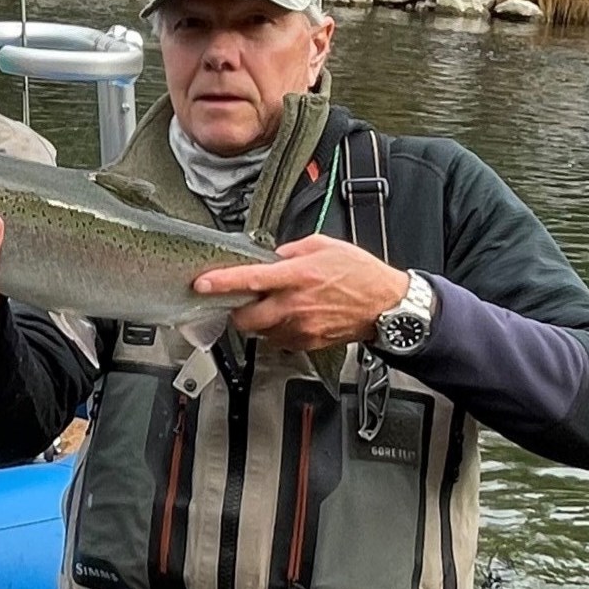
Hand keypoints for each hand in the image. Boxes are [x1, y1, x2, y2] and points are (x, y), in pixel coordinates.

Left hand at [193, 235, 410, 352]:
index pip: (250, 280)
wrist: (387, 306)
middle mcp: (295, 304)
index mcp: (297, 276)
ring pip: (261, 332)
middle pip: (246, 318)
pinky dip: (278, 330)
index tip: (202, 283)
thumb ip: (292, 250)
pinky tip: (292, 317)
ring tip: (276, 306)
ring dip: (260, 321)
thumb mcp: (325, 246)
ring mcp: (301, 327)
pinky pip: (280, 340)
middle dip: (237, 311)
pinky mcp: (308, 342)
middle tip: (241, 301)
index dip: (222, 282)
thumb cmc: (361, 274)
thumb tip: (273, 256)